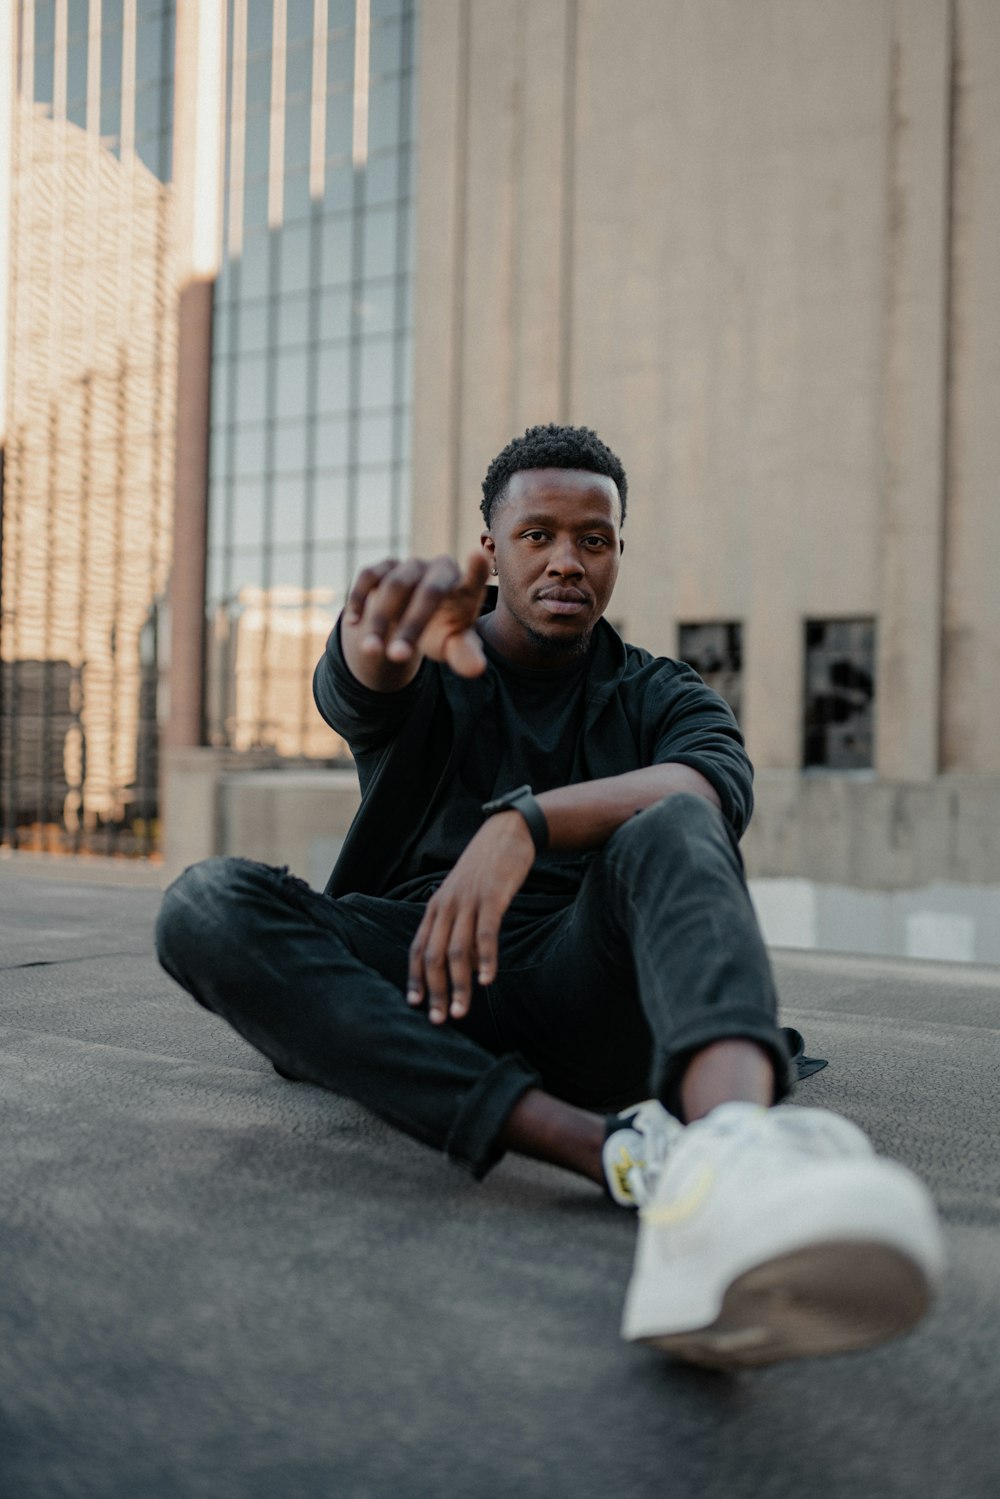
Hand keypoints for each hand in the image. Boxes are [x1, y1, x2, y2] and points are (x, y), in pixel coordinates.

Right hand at [344, 550, 489, 678]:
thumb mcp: (454, 647)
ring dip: (380, 621)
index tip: (477, 556)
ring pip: (394, 586)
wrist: (414, 619)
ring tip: (372, 651)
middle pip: (429, 591)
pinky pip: (368, 576)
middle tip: (398, 656)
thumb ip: (465, 655)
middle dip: (411, 626)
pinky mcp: (385, 566)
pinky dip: (358, 599)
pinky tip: (354, 623)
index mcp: (464, 588)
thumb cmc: (442, 632)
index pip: (474, 577)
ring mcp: (412, 565)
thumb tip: (476, 670)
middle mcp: (440, 569)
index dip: (476, 569)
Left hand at [406, 813, 535, 1024]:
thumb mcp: (464, 895)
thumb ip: (459, 926)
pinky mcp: (491, 897)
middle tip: (439, 1020)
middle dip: (434, 991)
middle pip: (433, 956)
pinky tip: (488, 980)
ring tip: (462, 1011)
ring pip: (456, 951)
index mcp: (436, 907)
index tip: (415, 1005)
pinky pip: (485, 934)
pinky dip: (485, 959)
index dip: (415, 978)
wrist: (508, 832)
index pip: (418, 948)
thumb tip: (464, 966)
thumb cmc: (487, 868)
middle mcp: (446, 906)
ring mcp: (467, 901)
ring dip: (458, 985)